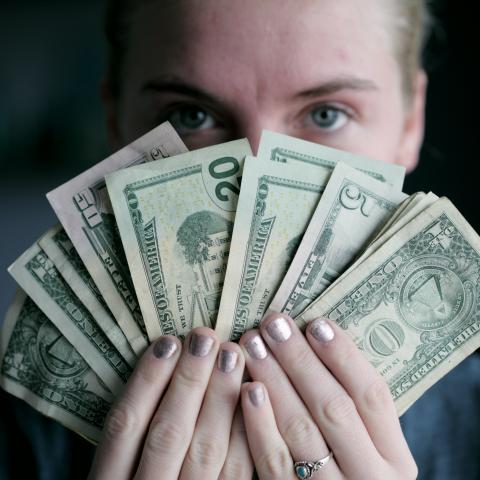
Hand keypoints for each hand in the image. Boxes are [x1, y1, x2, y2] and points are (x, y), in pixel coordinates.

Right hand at [88, 327, 252, 478]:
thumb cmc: (142, 476)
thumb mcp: (120, 465)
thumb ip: (137, 426)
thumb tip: (166, 357)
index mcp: (110, 479)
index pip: (125, 425)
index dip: (147, 380)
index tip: (168, 342)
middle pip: (168, 433)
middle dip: (188, 381)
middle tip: (205, 338)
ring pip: (205, 450)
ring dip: (220, 397)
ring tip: (230, 355)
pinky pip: (236, 470)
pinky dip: (243, 429)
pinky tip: (250, 393)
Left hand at [238, 313, 417, 479]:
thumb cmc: (349, 467)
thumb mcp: (368, 445)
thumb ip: (351, 405)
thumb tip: (315, 339)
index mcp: (395, 458)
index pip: (373, 396)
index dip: (344, 356)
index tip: (316, 323)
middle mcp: (370, 477)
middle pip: (334, 407)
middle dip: (301, 360)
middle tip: (275, 324)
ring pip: (301, 429)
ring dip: (275, 380)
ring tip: (255, 346)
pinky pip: (273, 461)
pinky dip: (259, 423)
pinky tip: (248, 390)